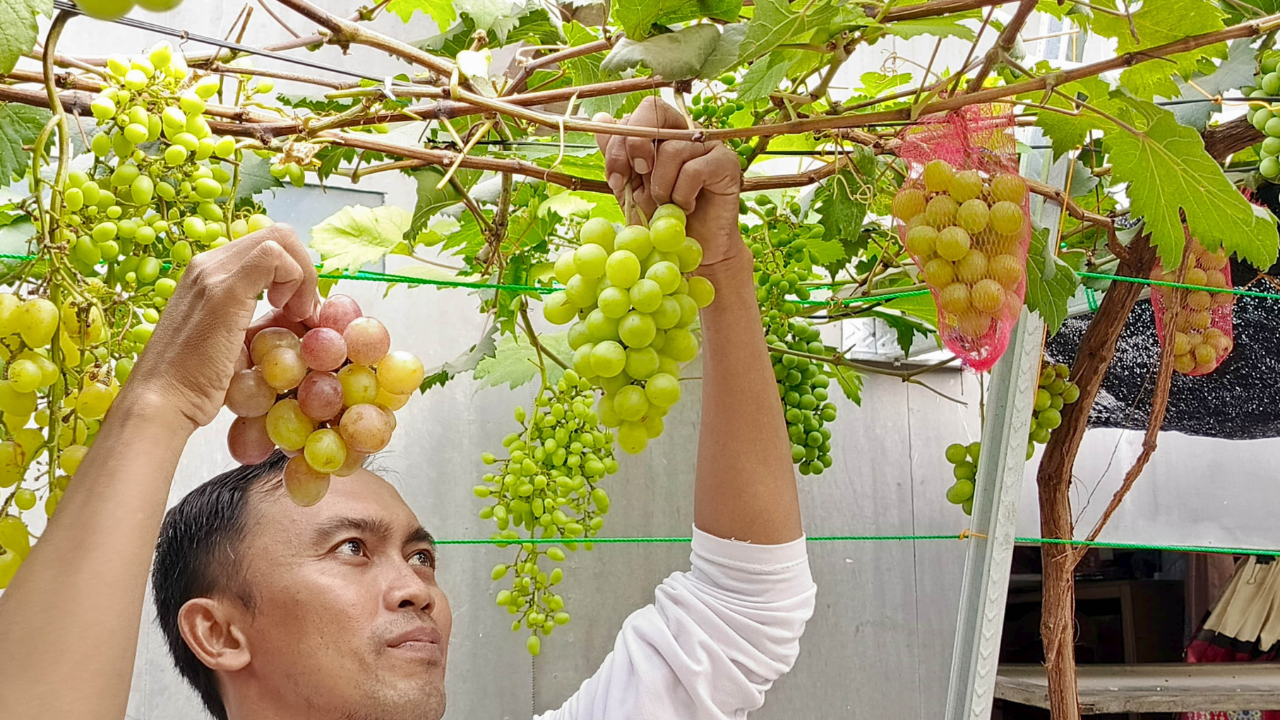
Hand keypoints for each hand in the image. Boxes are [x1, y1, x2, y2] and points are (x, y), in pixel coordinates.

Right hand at [121, 225, 318, 428]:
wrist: (161, 403)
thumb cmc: (196, 382)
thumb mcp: (237, 343)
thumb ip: (264, 321)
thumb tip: (304, 315)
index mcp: (208, 273)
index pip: (268, 247)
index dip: (296, 274)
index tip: (300, 314)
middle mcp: (207, 265)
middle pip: (279, 236)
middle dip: (305, 272)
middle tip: (304, 314)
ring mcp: (212, 273)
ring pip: (280, 239)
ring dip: (303, 276)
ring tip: (297, 317)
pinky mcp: (223, 290)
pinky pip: (273, 256)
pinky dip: (296, 280)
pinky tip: (287, 312)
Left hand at [594, 97, 746, 269]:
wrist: (690, 251)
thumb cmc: (661, 219)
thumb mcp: (630, 187)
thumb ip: (618, 154)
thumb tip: (601, 119)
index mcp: (661, 132)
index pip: (638, 113)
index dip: (619, 142)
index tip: (616, 180)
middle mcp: (685, 131)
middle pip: (654, 109)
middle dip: (633, 146)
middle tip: (637, 175)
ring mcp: (708, 145)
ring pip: (671, 149)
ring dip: (661, 186)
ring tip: (667, 205)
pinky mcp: (726, 163)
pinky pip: (694, 169)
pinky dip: (682, 195)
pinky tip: (686, 208)